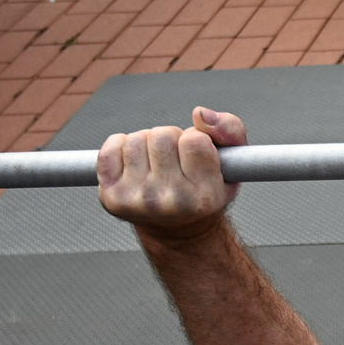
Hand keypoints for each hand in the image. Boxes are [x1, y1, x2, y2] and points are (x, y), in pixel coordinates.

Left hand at [98, 107, 246, 243]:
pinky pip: (111, 148)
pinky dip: (121, 147)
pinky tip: (135, 164)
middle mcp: (170, 202)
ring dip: (146, 144)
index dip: (196, 141)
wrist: (177, 230)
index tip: (196, 158)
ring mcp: (138, 201)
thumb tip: (199, 114)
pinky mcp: (113, 197)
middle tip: (174, 161)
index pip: (194, 140)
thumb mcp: (232, 163)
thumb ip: (229, 129)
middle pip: (162, 136)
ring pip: (136, 139)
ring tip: (155, 164)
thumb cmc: (203, 190)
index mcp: (204, 196)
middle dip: (169, 140)